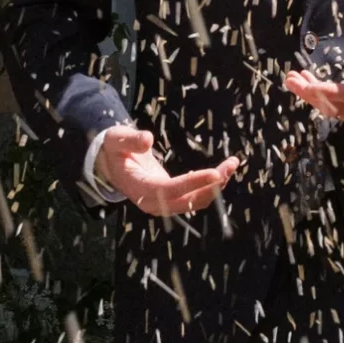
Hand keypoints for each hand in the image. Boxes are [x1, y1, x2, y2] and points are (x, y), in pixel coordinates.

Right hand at [96, 126, 239, 216]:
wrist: (112, 164)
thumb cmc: (114, 149)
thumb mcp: (116, 139)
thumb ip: (130, 140)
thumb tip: (148, 139)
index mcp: (139, 188)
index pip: (170, 190)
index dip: (193, 183)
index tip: (215, 174)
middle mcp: (153, 202)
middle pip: (187, 201)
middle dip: (212, 186)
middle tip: (230, 166)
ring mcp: (163, 203)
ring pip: (195, 202)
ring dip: (216, 186)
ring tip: (231, 165)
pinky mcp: (172, 199)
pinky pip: (195, 197)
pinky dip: (211, 186)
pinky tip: (224, 171)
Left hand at [284, 28, 343, 125]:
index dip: (329, 92)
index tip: (308, 85)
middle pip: (336, 106)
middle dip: (311, 94)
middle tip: (291, 78)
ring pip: (330, 108)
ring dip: (309, 95)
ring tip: (292, 79)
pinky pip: (331, 107)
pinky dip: (316, 96)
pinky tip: (304, 82)